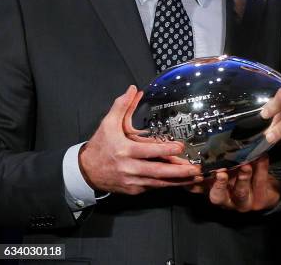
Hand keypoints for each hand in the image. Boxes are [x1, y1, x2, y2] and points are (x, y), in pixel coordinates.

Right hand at [79, 85, 201, 194]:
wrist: (86, 171)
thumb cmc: (100, 145)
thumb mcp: (108, 123)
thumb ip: (122, 106)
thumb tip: (133, 89)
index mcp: (125, 151)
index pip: (148, 151)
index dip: (165, 150)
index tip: (180, 147)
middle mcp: (130, 168)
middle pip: (157, 172)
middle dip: (178, 171)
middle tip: (195, 169)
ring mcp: (132, 181)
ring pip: (158, 183)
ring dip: (177, 181)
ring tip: (194, 177)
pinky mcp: (134, 190)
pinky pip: (153, 188)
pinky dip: (167, 185)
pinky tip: (181, 182)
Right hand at [187, 156, 280, 211]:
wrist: (266, 191)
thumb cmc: (241, 178)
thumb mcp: (225, 173)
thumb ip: (213, 167)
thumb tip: (200, 151)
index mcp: (216, 191)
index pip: (201, 189)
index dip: (195, 183)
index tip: (196, 172)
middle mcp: (227, 200)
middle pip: (218, 196)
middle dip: (218, 184)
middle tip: (220, 172)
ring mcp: (244, 202)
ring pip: (241, 192)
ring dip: (242, 177)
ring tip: (245, 165)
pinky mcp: (260, 199)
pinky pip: (260, 182)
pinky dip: (261, 168)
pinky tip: (262, 156)